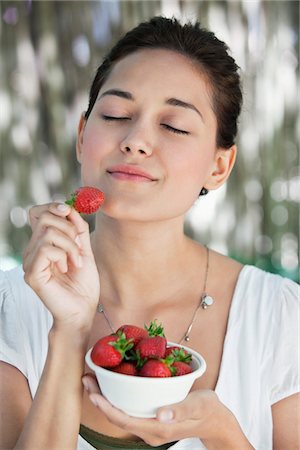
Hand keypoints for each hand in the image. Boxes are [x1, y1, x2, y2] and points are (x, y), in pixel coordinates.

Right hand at [23, 203, 99, 331]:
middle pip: (43, 217)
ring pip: (48, 233)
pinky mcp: (32, 273)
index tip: (69, 212)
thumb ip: (77, 229)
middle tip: (78, 246)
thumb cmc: (83, 283)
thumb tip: (70, 208)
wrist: (83, 309)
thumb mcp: (84, 249)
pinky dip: (63, 255)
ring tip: (76, 261)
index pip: (37, 213)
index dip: (52, 207)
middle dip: (68, 227)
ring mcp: (30, 262)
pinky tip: (66, 268)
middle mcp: (32, 250)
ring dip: (70, 244)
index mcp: (43, 243)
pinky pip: (46, 249)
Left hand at [81, 374, 237, 447]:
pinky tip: (114, 384)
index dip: (105, 407)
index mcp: (158, 428)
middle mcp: (149, 431)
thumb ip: (181, 409)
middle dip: (99, 399)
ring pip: (121, 414)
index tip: (92, 391)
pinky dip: (117, 398)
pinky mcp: (151, 420)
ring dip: (106, 398)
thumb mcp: (198, 405)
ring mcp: (149, 427)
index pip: (124, 419)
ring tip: (94, 379)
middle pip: (117, 417)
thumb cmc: (207, 410)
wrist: (215, 420)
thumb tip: (161, 414)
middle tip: (86, 378)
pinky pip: (128, 411)